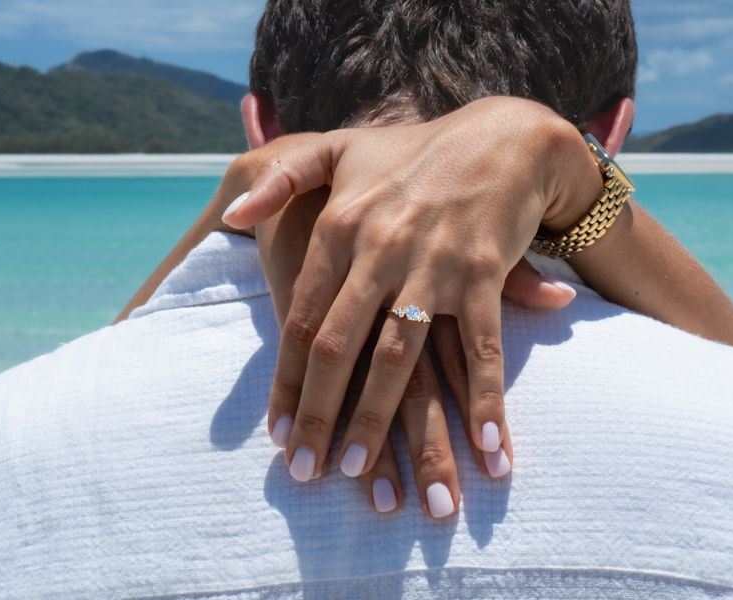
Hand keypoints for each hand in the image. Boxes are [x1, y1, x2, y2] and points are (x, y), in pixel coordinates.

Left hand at [225, 96, 598, 491]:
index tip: (275, 432)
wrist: (500, 137)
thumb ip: (280, 179)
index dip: (286, 380)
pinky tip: (481, 446)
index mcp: (340, 227)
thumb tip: (231, 218)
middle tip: (305, 471)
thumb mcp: (337, 149)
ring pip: (396, 357)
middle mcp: (379, 250)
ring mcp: (432, 265)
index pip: (301, 319)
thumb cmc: (413, 152)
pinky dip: (481, 399)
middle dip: (318, 415)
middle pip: (336, 347)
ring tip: (358, 473)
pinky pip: (478, 348)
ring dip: (376, 420)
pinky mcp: (482, 274)